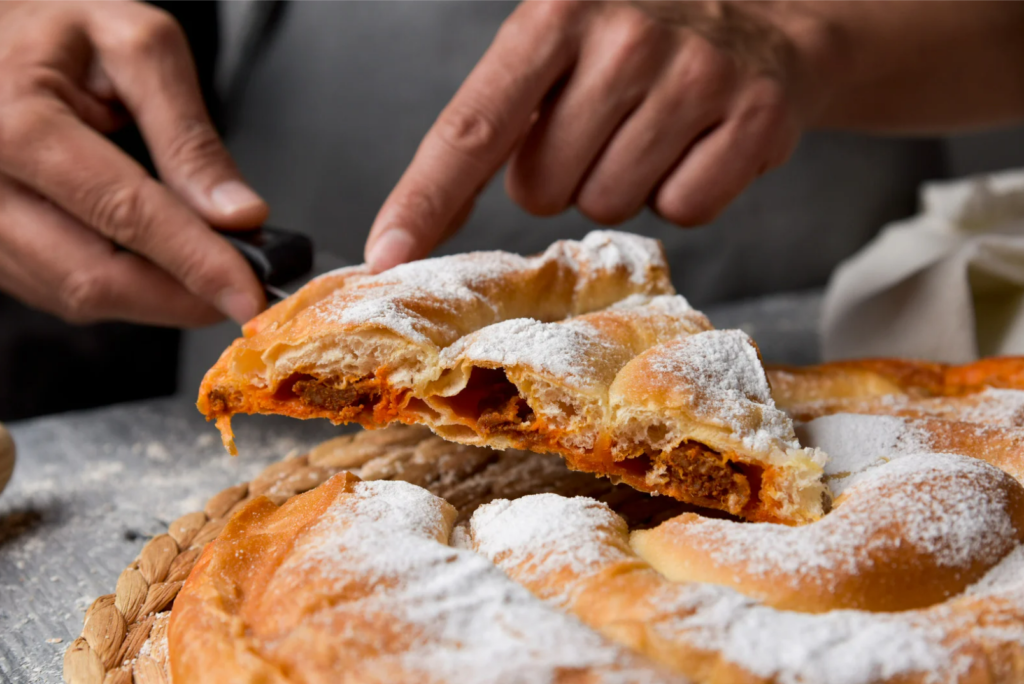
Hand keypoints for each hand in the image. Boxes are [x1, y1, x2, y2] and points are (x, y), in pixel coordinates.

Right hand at [0, 1, 268, 326]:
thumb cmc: (59, 32)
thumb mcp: (138, 49)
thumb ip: (189, 136)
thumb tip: (237, 214)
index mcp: (21, 123)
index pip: (126, 214)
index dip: (197, 263)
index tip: (249, 295)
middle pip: (95, 277)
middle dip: (181, 298)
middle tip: (241, 292)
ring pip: (75, 296)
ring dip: (153, 299)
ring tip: (201, 268)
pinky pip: (57, 290)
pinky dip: (119, 289)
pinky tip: (153, 264)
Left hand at [365, 0, 832, 270]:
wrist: (767, 19)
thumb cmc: (636, 42)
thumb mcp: (559, 43)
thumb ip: (498, 116)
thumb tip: (417, 222)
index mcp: (556, 12)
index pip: (474, 125)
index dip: (425, 198)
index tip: (386, 253)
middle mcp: (626, 36)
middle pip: (543, 189)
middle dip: (560, 174)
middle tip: (601, 124)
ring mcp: (697, 74)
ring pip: (610, 205)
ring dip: (618, 182)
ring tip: (651, 126)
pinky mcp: (756, 117)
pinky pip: (683, 210)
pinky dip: (681, 192)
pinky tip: (697, 142)